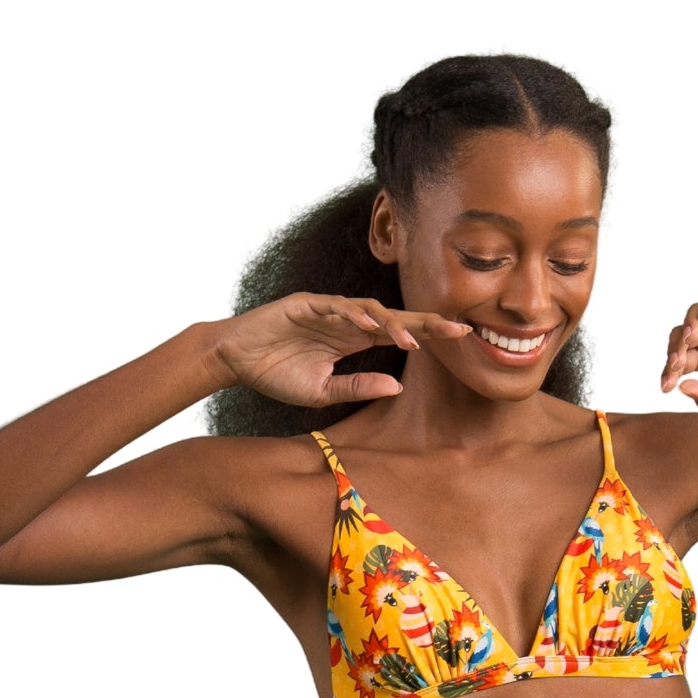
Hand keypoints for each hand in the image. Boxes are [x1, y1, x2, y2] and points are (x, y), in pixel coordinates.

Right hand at [208, 295, 471, 406]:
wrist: (236, 360)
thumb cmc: (277, 374)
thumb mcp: (323, 392)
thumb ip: (358, 387)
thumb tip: (397, 386)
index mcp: (354, 339)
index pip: (399, 332)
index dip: (428, 333)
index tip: (461, 337)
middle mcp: (347, 321)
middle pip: (395, 317)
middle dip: (426, 322)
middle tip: (459, 329)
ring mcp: (327, 310)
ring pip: (369, 310)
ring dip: (392, 324)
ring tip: (413, 341)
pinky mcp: (304, 305)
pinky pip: (334, 307)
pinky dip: (352, 315)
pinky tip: (369, 325)